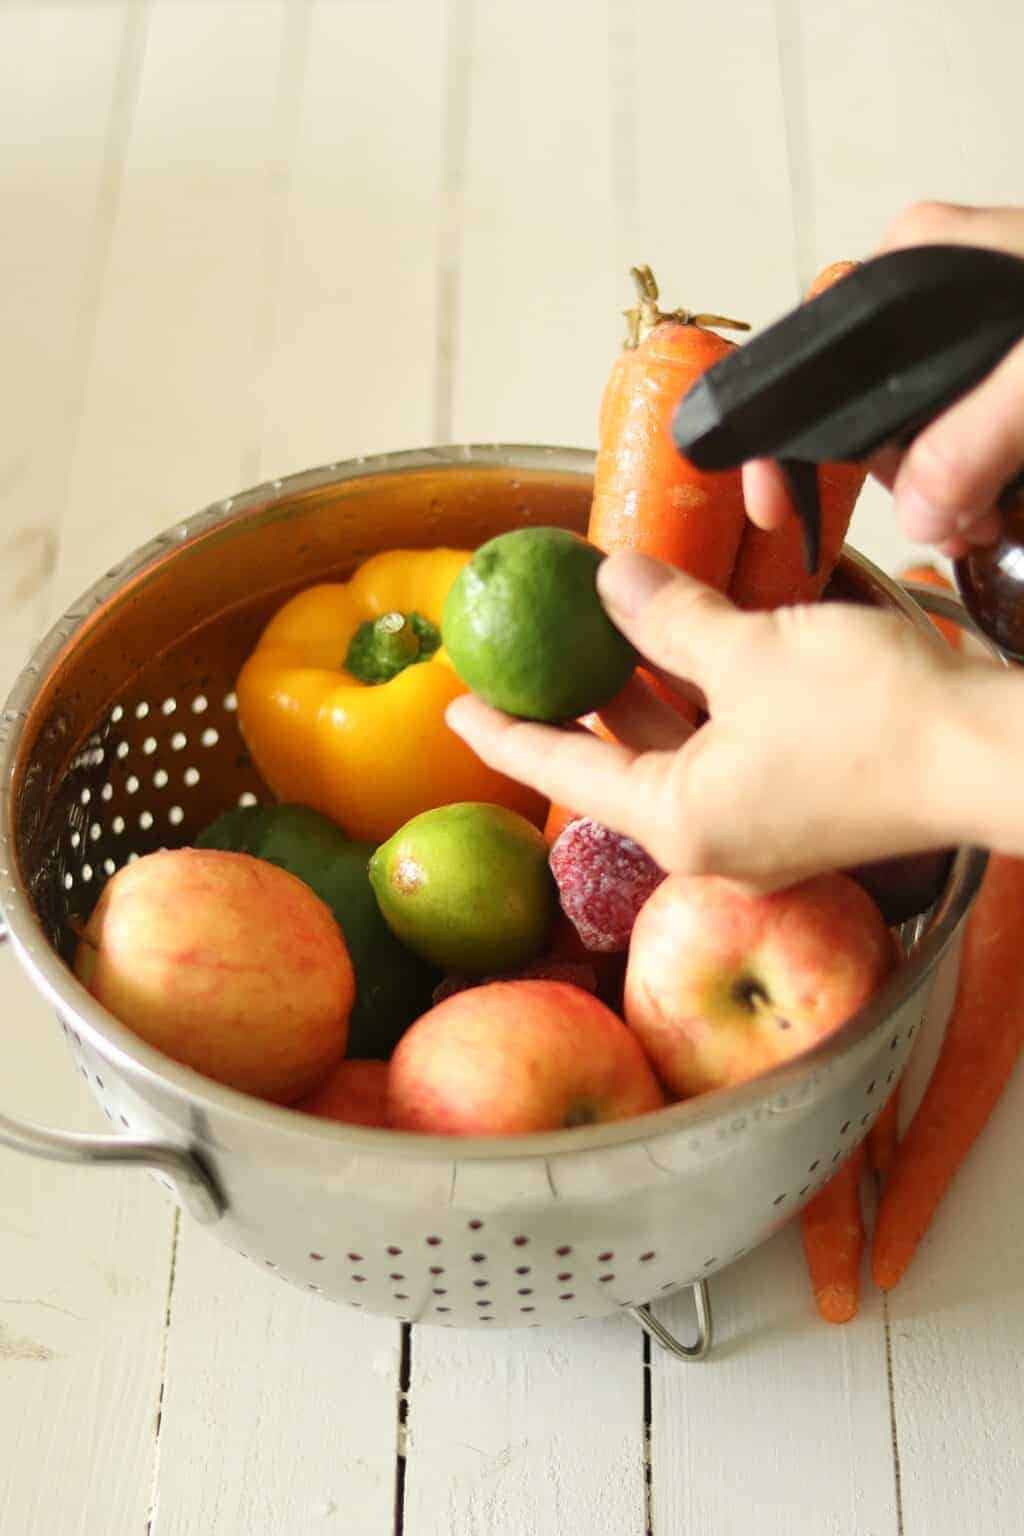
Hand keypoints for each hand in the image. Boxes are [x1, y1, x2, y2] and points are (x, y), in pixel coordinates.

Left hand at [446, 551, 977, 889]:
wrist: (995, 757)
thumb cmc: (871, 717)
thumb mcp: (750, 653)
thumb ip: (670, 620)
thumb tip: (613, 582)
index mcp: (678, 819)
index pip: (563, 769)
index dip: (504, 732)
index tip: (456, 710)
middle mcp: (712, 841)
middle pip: (617, 766)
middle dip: (577, 706)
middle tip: (530, 658)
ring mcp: (762, 832)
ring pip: (675, 758)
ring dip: (641, 699)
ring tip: (602, 638)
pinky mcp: (805, 813)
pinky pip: (724, 757)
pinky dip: (697, 708)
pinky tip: (690, 653)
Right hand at [742, 202, 1023, 559]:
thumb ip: (982, 434)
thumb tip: (922, 514)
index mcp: (916, 264)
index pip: (811, 351)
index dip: (781, 436)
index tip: (776, 507)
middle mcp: (930, 299)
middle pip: (865, 415)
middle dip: (899, 484)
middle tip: (954, 523)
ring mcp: (969, 347)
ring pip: (917, 445)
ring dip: (947, 502)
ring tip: (990, 525)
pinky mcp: (1001, 394)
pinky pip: (963, 457)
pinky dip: (979, 497)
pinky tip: (1001, 516)